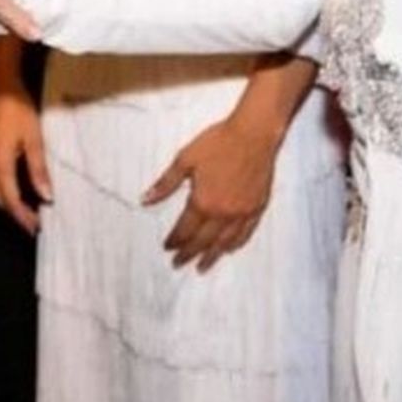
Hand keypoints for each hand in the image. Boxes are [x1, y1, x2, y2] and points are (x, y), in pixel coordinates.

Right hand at [0, 69, 50, 233]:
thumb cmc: (17, 109)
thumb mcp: (33, 138)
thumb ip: (38, 169)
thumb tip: (46, 197)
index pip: (10, 199)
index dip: (22, 216)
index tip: (36, 228)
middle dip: (13, 212)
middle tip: (32, 222)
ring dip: (5, 202)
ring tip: (24, 209)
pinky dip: (0, 189)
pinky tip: (13, 186)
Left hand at [144, 115, 278, 271]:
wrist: (252, 134)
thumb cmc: (217, 142)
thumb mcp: (185, 159)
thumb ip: (165, 183)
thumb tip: (144, 200)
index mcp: (203, 201)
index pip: (185, 229)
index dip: (175, 240)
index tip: (167, 248)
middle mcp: (223, 213)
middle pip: (203, 240)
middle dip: (189, 253)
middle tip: (178, 264)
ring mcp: (242, 213)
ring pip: (225, 243)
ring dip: (212, 256)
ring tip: (202, 267)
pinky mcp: (257, 209)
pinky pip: (245, 234)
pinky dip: (235, 245)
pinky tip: (228, 249)